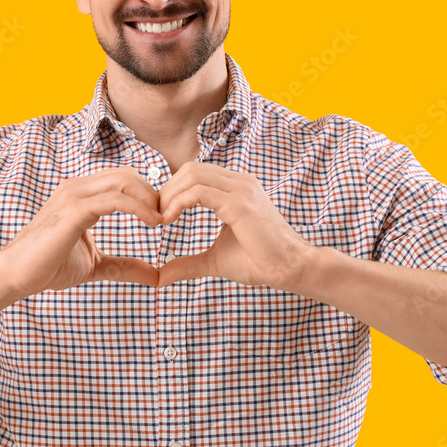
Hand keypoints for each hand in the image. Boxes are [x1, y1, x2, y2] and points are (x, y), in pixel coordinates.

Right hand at [0, 166, 161, 296]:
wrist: (14, 275)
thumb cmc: (47, 267)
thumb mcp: (95, 265)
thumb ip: (123, 266)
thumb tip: (155, 276)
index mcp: (81, 195)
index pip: (123, 179)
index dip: (148, 194)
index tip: (165, 215)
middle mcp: (77, 188)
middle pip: (128, 174)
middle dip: (153, 193)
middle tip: (168, 216)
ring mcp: (74, 196)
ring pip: (124, 180)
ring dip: (149, 198)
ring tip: (163, 219)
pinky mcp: (73, 210)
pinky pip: (114, 199)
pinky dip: (138, 208)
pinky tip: (152, 223)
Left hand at [157, 162, 314, 288]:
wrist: (290, 268)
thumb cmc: (259, 261)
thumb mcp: (215, 260)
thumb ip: (189, 263)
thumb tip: (161, 277)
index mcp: (236, 187)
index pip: (195, 173)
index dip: (173, 190)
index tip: (161, 215)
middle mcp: (239, 181)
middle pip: (190, 169)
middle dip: (167, 190)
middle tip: (156, 216)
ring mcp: (241, 189)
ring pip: (192, 175)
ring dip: (169, 195)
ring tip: (161, 219)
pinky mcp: (239, 203)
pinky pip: (199, 192)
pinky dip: (178, 203)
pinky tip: (169, 220)